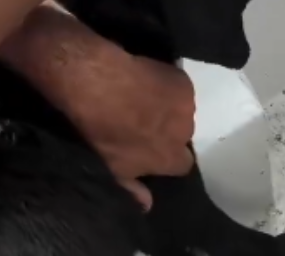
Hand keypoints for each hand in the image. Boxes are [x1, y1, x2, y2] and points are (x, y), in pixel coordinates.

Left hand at [55, 47, 195, 210]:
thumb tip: (148, 205)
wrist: (98, 83)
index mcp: (171, 158)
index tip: (149, 149)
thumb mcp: (110, 167)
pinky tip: (145, 80)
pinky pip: (177, 86)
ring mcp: (186, 104)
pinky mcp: (181, 79)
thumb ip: (132, 188)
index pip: (181, 164)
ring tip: (140, 98)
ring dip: (166, 107)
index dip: (166, 156)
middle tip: (141, 121)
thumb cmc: (100, 130)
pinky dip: (165, 84)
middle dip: (167, 130)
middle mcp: (186, 133)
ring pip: (180, 109)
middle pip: (181, 134)